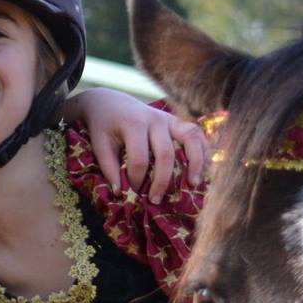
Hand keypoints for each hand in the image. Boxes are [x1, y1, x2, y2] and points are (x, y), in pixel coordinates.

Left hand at [68, 89, 207, 201]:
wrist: (110, 102)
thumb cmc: (104, 126)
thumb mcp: (99, 144)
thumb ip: (108, 168)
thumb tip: (120, 193)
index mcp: (133, 123)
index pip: (140, 158)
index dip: (137, 179)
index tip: (132, 192)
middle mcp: (155, 119)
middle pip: (166, 153)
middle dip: (162, 180)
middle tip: (156, 200)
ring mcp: (169, 118)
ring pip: (190, 138)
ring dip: (195, 162)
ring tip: (193, 184)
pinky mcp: (177, 120)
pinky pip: (197, 134)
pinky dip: (204, 150)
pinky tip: (204, 168)